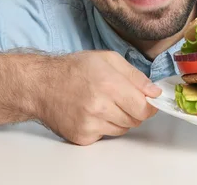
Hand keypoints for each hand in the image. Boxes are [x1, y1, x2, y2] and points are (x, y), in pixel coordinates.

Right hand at [32, 50, 161, 144]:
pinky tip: (91, 112)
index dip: (149, 105)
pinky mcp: (82, 136)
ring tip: (103, 103)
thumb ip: (135, 75)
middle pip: (136, 120)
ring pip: (123, 129)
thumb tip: (155, 92)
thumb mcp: (107, 59)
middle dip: (133, 110)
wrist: (41, 85)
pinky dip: (104, 126)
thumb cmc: (74, 69)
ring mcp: (90, 124)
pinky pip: (106, 136)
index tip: (147, 100)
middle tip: (119, 97)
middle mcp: (99, 106)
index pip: (144, 107)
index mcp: (109, 84)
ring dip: (119, 118)